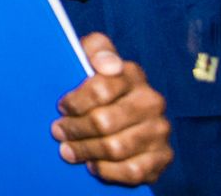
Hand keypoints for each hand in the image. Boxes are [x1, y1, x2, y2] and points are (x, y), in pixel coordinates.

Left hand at [52, 32, 172, 185]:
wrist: (128, 110)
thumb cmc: (101, 81)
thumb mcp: (94, 55)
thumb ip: (97, 48)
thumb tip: (108, 64)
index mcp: (133, 74)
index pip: (101, 89)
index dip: (76, 101)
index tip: (61, 107)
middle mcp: (151, 101)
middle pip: (105, 122)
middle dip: (75, 129)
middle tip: (58, 132)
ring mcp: (159, 130)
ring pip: (116, 148)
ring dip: (86, 151)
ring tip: (68, 151)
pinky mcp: (163, 156)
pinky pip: (133, 170)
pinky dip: (108, 171)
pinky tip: (93, 166)